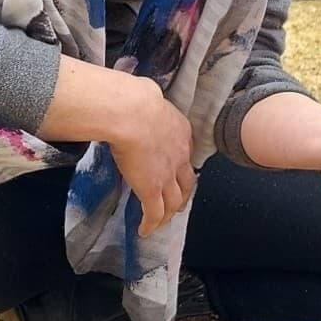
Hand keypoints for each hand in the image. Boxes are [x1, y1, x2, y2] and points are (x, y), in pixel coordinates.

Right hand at [110, 76, 196, 236]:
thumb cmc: (135, 99)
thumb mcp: (148, 95)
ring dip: (168, 213)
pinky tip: (145, 231)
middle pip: (187, 182)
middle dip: (183, 194)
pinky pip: (154, 213)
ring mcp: (167, 175)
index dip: (181, 166)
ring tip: (162, 220)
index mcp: (181, 131)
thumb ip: (148, 99)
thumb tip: (139, 89)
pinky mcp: (152, 189)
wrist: (132, 112)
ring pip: (173, 202)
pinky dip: (151, 224)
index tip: (175, 171)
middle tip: (177, 203)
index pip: (185, 153)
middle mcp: (180, 156)